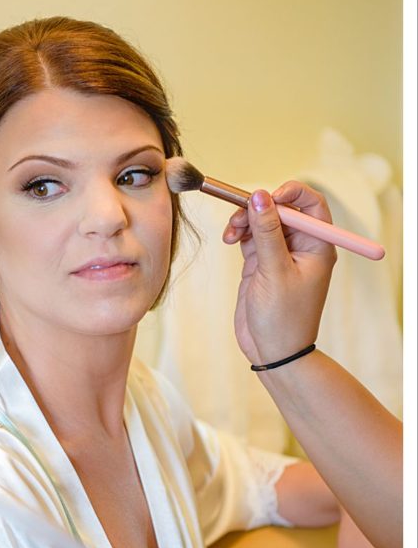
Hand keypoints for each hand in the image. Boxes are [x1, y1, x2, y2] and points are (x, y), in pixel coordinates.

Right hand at [225, 182, 336, 365]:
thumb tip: (260, 196)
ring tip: (231, 234)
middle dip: (258, 209)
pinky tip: (230, 240)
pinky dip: (239, 234)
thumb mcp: (274, 272)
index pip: (310, 204)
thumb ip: (266, 233)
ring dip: (245, 221)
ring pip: (262, 221)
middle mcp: (301, 247)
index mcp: (317, 246)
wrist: (273, 353)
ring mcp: (280, 254)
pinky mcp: (261, 264)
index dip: (290, 194)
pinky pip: (251, 236)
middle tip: (239, 217)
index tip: (267, 198)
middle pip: (281, 209)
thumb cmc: (284, 319)